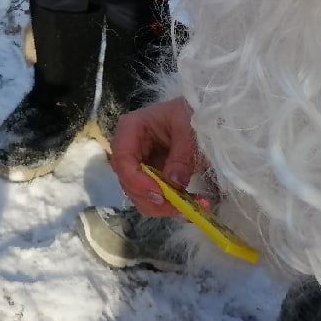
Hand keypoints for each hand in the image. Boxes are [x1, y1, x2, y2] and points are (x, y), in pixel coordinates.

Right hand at [110, 95, 203, 215]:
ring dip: (163, 207)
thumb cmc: (189, 113)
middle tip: (181, 207)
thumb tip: (174, 182)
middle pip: (128, 182)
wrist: (197, 115)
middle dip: (152, 199)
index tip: (160, 195)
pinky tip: (191, 205)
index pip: (122, 160)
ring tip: (192, 206)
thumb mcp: (189, 127)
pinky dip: (170, 206)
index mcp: (130, 129)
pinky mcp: (150, 177)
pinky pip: (153, 198)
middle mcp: (128, 149)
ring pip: (138, 195)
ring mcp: (138, 165)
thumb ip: (182, 155)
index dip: (137, 181)